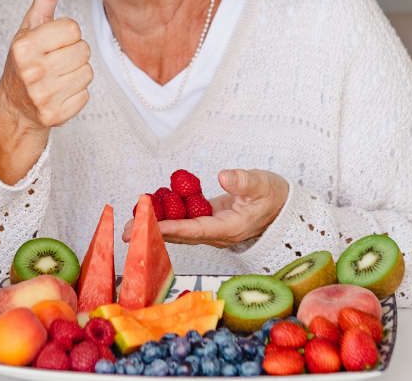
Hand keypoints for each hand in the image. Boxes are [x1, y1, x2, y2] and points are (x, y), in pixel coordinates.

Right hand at [0, 0, 92, 131]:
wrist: (14, 105)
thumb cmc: (26, 57)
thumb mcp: (32, 24)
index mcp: (24, 45)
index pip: (72, 29)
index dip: (66, 34)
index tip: (51, 43)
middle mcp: (30, 71)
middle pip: (83, 51)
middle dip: (74, 53)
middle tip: (55, 60)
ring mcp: (41, 96)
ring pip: (87, 73)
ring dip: (77, 73)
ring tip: (57, 75)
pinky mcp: (53, 116)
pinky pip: (85, 96)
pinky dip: (76, 94)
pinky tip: (59, 93)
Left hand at [121, 170, 289, 247]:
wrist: (284, 207)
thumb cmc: (275, 196)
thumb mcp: (263, 185)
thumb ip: (244, 182)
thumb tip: (224, 176)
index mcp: (228, 228)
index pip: (194, 230)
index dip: (170, 228)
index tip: (148, 224)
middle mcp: (216, 233)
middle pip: (180, 235)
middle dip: (152, 232)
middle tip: (126, 231)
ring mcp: (211, 227)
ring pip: (179, 229)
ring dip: (154, 225)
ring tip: (129, 222)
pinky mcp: (208, 219)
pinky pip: (183, 220)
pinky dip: (166, 215)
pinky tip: (149, 208)